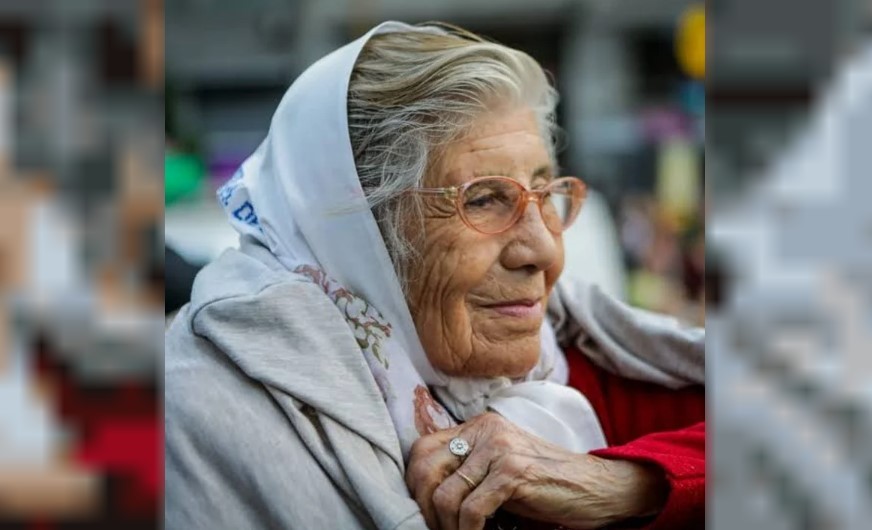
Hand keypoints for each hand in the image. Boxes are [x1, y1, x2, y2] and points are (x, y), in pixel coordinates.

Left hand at [406, 412, 667, 529]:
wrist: (597, 487)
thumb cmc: (545, 484)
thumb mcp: (500, 469)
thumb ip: (468, 471)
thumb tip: (425, 498)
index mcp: (478, 427)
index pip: (422, 450)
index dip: (415, 486)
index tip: (424, 513)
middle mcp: (485, 430)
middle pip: (425, 469)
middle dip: (424, 508)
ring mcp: (499, 449)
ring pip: (445, 495)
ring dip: (447, 526)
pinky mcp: (514, 472)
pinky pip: (471, 509)